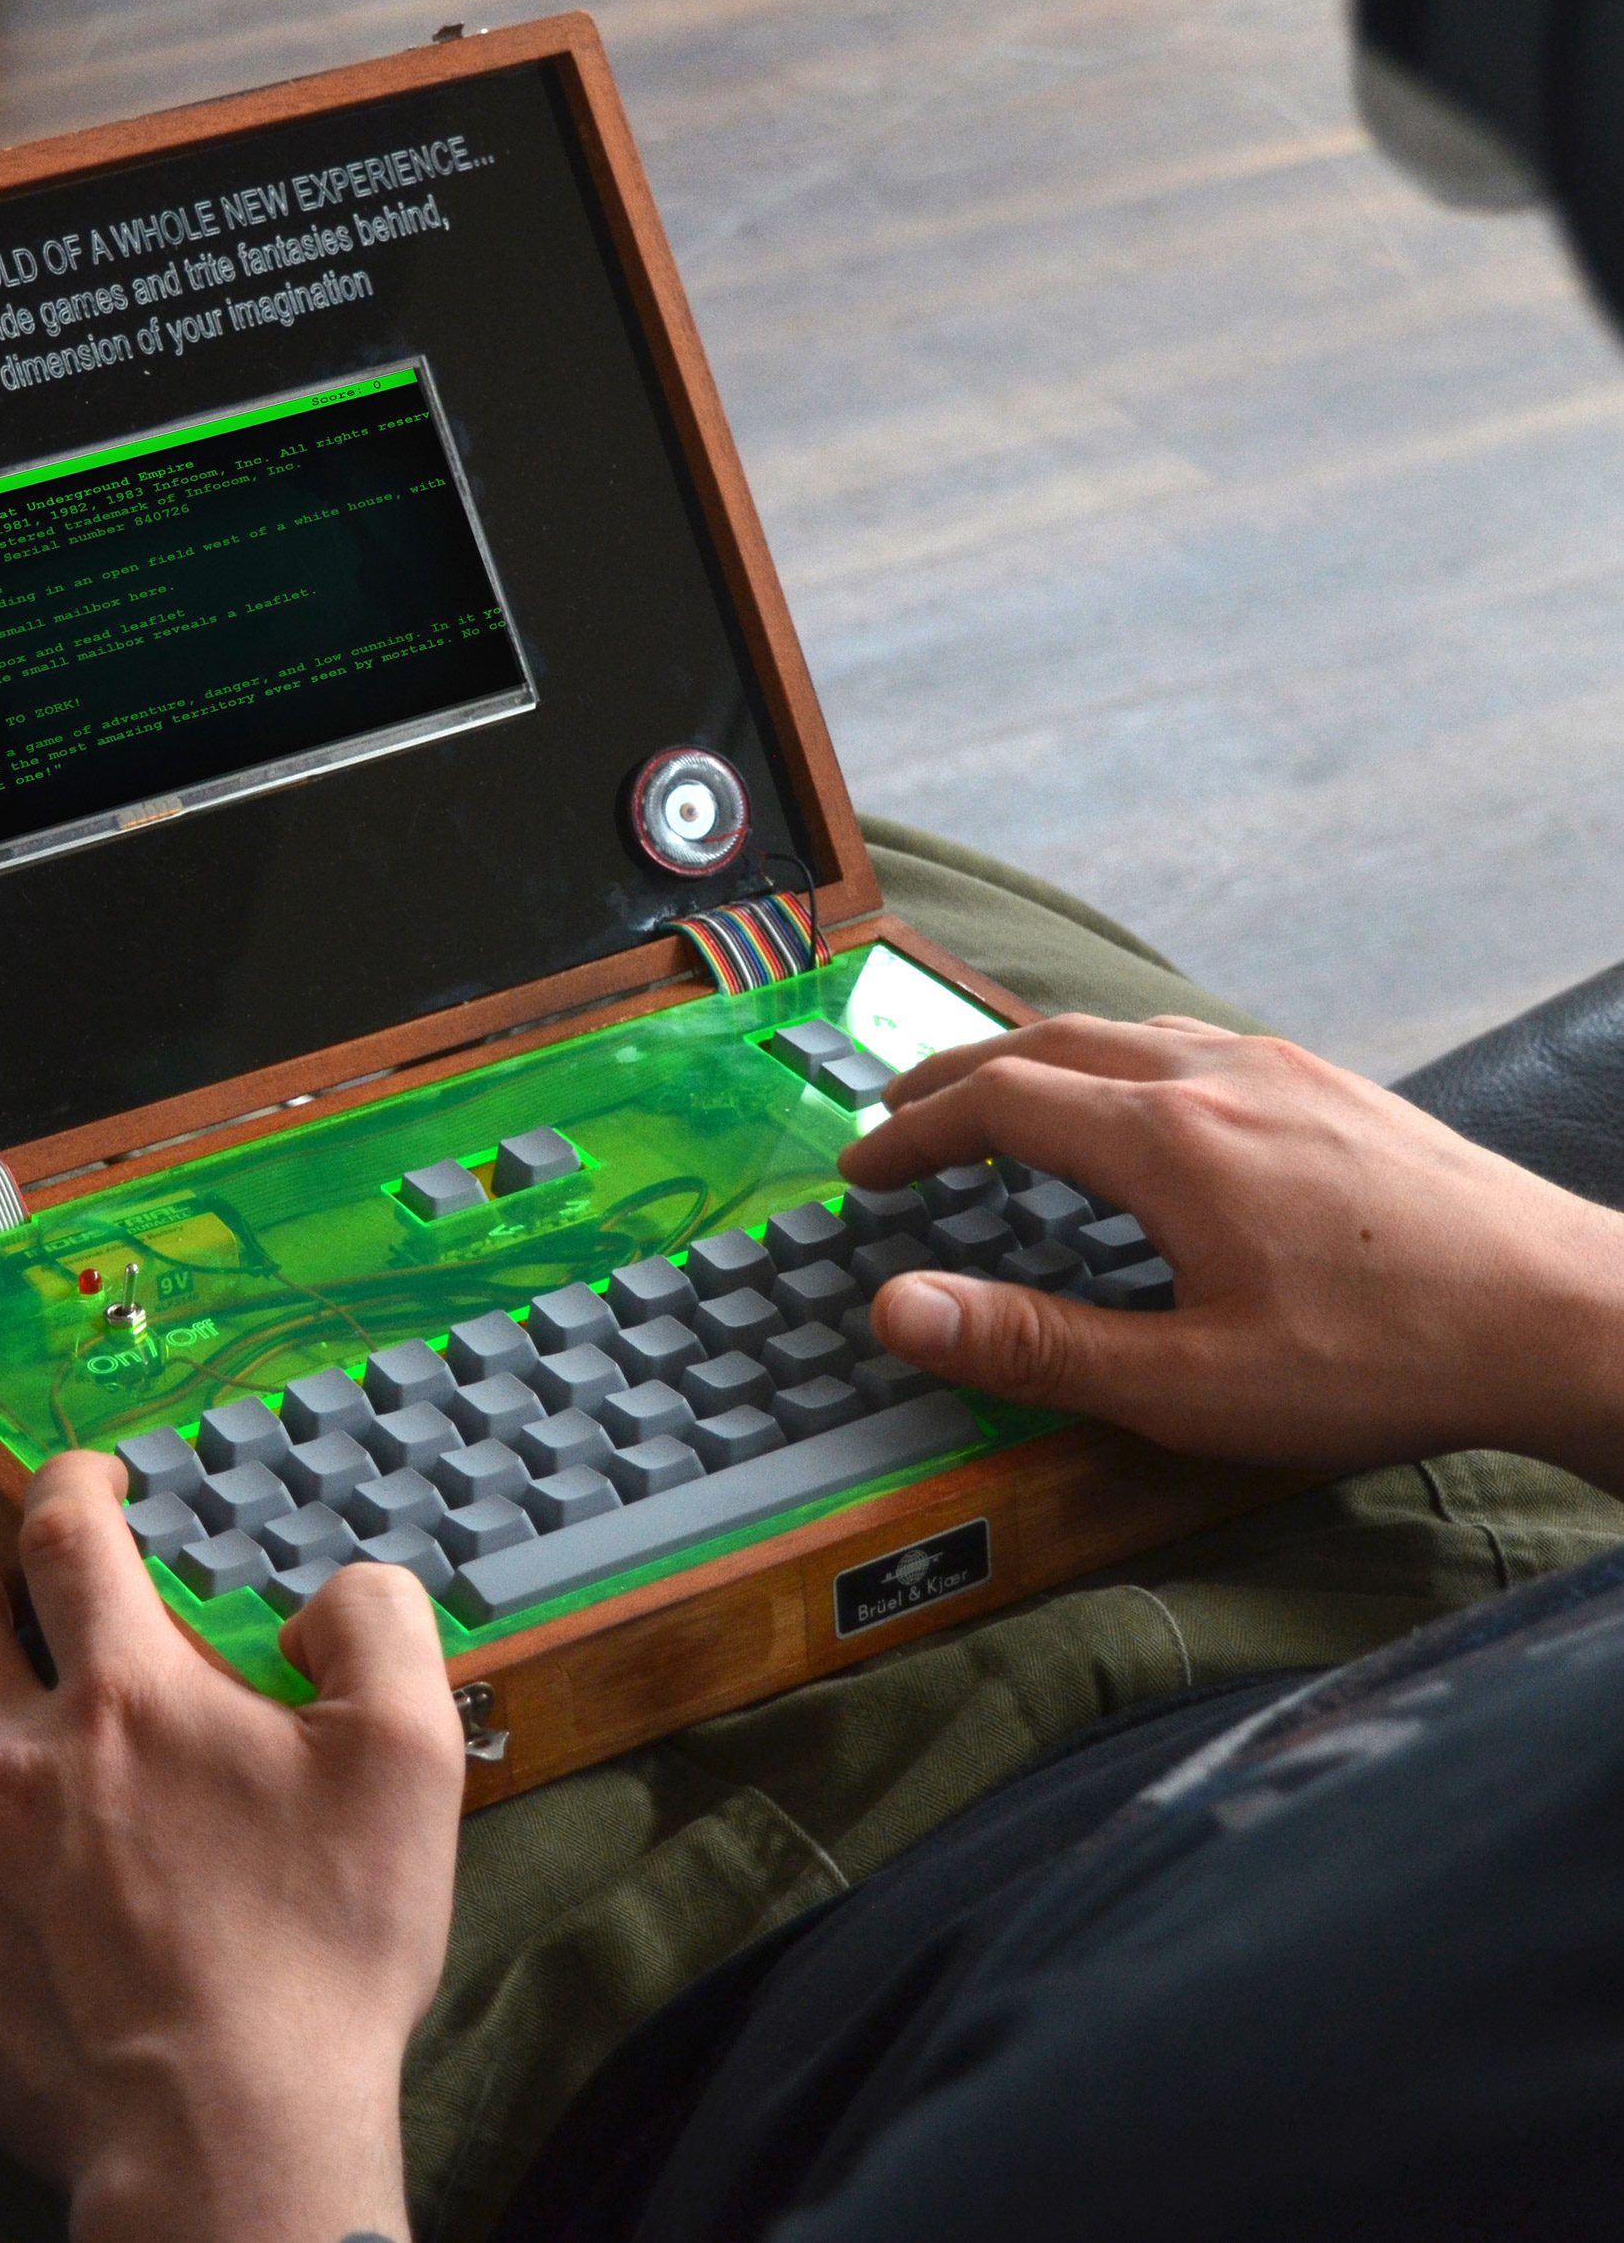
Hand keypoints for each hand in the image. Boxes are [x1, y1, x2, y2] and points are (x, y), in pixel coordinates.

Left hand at [0, 1450, 463, 2242]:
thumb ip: (378, 1627)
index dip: (72, 1480)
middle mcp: (15, 1758)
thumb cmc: (326, 1951)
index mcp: (128, 1692)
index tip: (92, 1483)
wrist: (237, 2136)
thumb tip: (326, 1595)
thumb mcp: (410, 1758)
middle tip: (15, 1613)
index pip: (65, 1529)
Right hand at [839, 1014, 1623, 1479]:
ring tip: (991, 1103)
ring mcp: (1280, 1067)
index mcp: (1165, 1139)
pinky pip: (1185, 1040)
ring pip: (1118, 1032)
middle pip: (1045, 1045)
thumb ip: (1033, 1344)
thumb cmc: (1386, 1359)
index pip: (996, 1103)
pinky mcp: (1330, 1083)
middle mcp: (1214, 1074)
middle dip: (955, 1080)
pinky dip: (1110, 1060)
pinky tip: (1129, 1105)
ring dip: (1032, 1060)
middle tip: (898, 1122)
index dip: (913, 1133)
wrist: (1567, 1314)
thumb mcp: (1190, 1383)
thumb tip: (898, 1307)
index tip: (862, 1171)